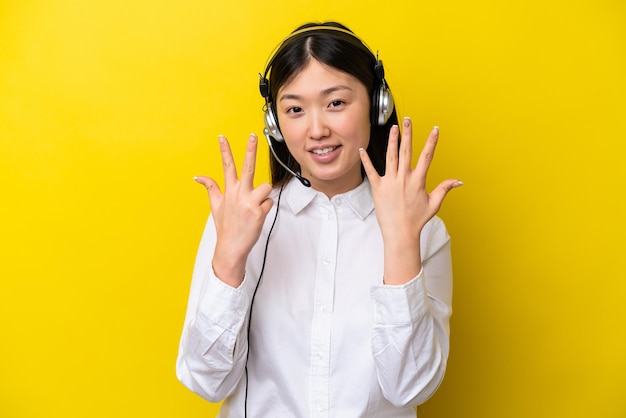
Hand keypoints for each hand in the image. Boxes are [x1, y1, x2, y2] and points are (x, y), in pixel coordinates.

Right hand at [194, 134, 272, 286]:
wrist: (230, 248)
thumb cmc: (226, 227)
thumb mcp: (215, 206)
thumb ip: (211, 188)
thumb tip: (198, 176)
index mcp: (229, 191)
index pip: (226, 166)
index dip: (225, 150)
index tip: (222, 137)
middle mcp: (239, 194)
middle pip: (248, 167)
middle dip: (250, 150)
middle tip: (253, 136)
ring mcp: (249, 202)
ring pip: (265, 187)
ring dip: (264, 195)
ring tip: (256, 205)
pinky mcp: (259, 212)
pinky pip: (270, 202)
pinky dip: (266, 208)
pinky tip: (258, 216)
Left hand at [359, 117, 461, 283]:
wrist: (400, 234)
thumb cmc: (417, 220)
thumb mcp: (434, 204)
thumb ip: (445, 189)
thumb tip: (458, 181)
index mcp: (418, 181)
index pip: (427, 156)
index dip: (431, 141)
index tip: (435, 129)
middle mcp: (404, 179)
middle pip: (406, 151)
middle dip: (408, 134)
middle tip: (408, 120)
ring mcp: (390, 182)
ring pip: (390, 157)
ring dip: (392, 141)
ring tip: (393, 128)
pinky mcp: (378, 188)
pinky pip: (371, 171)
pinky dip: (366, 160)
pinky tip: (362, 149)